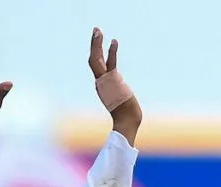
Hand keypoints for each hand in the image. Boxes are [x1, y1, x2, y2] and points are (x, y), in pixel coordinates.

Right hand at [89, 28, 142, 144]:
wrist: (127, 122)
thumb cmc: (127, 114)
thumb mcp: (121, 99)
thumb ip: (119, 92)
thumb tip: (123, 91)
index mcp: (102, 85)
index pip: (96, 65)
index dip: (97, 51)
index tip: (98, 40)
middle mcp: (100, 82)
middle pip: (93, 59)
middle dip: (94, 44)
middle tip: (96, 29)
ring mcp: (105, 82)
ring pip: (96, 59)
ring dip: (96, 44)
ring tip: (98, 30)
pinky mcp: (113, 82)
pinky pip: (111, 64)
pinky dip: (112, 52)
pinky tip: (114, 41)